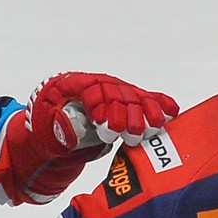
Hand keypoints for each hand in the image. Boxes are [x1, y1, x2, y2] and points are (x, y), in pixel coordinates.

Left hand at [27, 72, 178, 152]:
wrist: (53, 118)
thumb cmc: (49, 122)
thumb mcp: (45, 125)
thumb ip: (58, 127)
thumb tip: (72, 131)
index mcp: (73, 85)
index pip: (91, 92)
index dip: (103, 109)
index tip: (109, 128)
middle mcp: (97, 84)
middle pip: (117, 95)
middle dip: (128, 114)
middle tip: (134, 133)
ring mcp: (113, 90)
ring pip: (134, 96)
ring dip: (147, 110)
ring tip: (155, 126)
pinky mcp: (125, 99)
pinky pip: (144, 98)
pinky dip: (158, 103)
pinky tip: (172, 111)